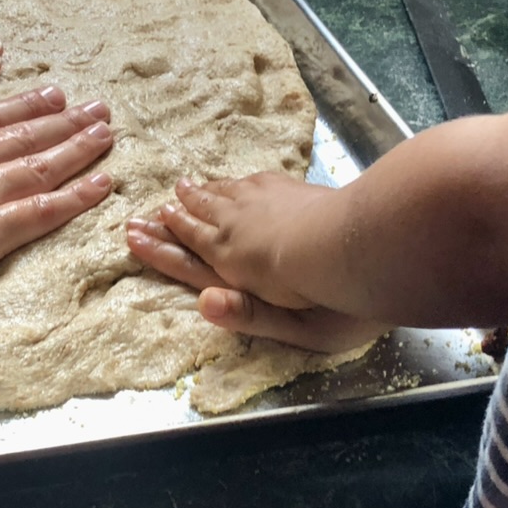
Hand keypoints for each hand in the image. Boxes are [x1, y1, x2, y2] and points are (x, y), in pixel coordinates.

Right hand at [0, 85, 113, 310]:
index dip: (20, 107)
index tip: (49, 93)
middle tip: (95, 108)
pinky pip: (43, 213)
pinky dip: (78, 197)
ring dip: (78, 148)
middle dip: (61, 120)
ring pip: (40, 167)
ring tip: (108, 133)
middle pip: (21, 138)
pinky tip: (104, 184)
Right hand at [126, 173, 390, 351]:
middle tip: (150, 210)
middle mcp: (242, 232)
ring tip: (182, 187)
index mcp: (237, 269)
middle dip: (173, 217)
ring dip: (199, 194)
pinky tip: (231, 181)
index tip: (136, 234)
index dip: (162, 247)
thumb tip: (203, 303)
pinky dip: (231, 183)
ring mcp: (266, 205)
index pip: (189, 257)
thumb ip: (247, 315)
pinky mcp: (291, 190)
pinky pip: (248, 183)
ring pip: (221, 197)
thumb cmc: (338, 297)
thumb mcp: (295, 326)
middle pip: (198, 222)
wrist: (371, 241)